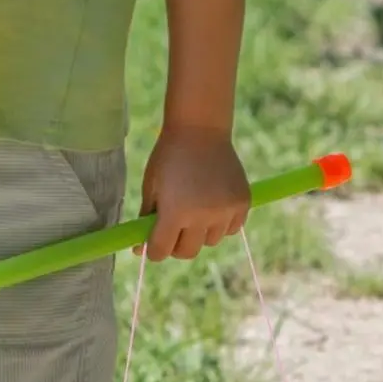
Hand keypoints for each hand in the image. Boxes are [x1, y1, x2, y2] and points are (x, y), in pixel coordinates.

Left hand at [138, 125, 250, 261]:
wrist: (200, 128)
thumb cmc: (169, 157)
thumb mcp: (151, 188)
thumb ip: (146, 221)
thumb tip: (140, 251)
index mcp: (175, 212)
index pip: (161, 252)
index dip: (154, 250)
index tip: (153, 243)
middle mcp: (203, 215)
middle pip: (187, 253)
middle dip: (176, 245)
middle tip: (174, 228)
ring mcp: (225, 210)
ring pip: (210, 241)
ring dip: (200, 234)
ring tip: (195, 209)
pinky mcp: (242, 202)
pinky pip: (231, 229)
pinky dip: (221, 224)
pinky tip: (213, 205)